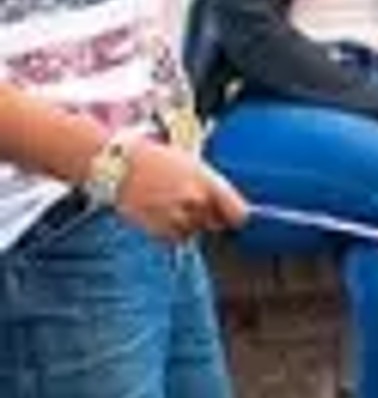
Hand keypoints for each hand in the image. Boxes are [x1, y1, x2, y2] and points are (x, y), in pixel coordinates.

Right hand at [113, 140, 248, 242]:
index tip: (233, 217)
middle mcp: (196, 202)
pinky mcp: (157, 228)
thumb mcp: (193, 166)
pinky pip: (172, 237)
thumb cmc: (159, 160)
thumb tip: (229, 210)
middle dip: (208, 217)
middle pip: (215, 224)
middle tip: (189, 202)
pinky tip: (158, 211)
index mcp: (209, 183)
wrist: (120, 164)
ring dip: (186, 224)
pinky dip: (168, 230)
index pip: (239, 214)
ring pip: (193, 232)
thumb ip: (212, 188)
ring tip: (169, 204)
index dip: (236, 217)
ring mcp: (176, 216)